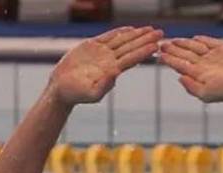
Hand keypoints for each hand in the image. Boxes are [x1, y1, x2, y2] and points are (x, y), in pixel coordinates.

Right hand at [48, 26, 162, 106]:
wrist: (61, 88)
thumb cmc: (75, 94)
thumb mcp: (90, 94)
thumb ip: (104, 86)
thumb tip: (115, 75)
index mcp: (111, 71)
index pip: (131, 59)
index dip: (144, 51)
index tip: (156, 45)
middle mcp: (109, 61)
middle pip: (131, 48)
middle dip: (146, 39)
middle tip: (161, 33)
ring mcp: (101, 53)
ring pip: (122, 41)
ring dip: (137, 35)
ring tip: (150, 29)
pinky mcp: (91, 46)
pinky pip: (108, 37)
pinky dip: (119, 32)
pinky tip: (130, 29)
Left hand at [159, 36, 222, 102]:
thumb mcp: (205, 94)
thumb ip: (191, 87)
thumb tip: (179, 77)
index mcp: (197, 75)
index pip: (180, 65)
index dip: (169, 60)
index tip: (160, 55)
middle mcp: (203, 65)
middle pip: (184, 55)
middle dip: (173, 50)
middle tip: (162, 44)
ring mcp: (213, 56)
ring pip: (194, 48)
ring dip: (183, 44)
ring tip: (173, 40)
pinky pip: (210, 42)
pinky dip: (202, 40)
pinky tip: (193, 38)